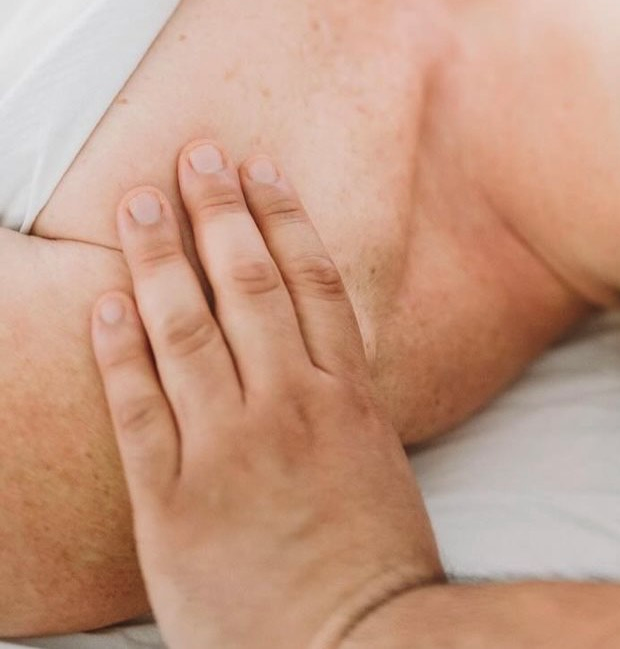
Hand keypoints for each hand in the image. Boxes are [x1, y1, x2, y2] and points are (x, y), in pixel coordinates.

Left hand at [90, 143, 441, 648]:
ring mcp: (231, 450)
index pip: (312, 282)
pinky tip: (105, 307)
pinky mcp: (174, 503)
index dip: (284, 217)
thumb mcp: (378, 464)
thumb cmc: (374, 564)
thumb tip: (316, 359)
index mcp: (347, 396)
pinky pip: (140, 412)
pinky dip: (120, 354)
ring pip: (190, 330)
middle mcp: (290, 406)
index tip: (262, 170)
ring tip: (138, 206)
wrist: (358, 645)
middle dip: (219, 213)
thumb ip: (343, 406)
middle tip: (195, 156)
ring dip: (161, 260)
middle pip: (251, 285)